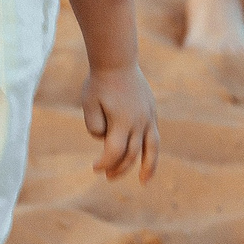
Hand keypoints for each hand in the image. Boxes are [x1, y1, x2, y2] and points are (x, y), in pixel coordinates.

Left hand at [83, 64, 158, 182]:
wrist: (117, 61)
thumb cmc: (99, 82)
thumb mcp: (89, 103)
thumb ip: (94, 125)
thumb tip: (105, 140)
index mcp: (122, 121)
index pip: (114, 152)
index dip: (104, 163)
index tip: (94, 168)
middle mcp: (138, 122)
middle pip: (131, 154)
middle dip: (119, 168)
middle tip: (107, 176)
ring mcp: (148, 118)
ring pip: (150, 149)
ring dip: (146, 167)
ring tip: (142, 182)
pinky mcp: (151, 113)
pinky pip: (155, 138)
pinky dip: (153, 152)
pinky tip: (148, 162)